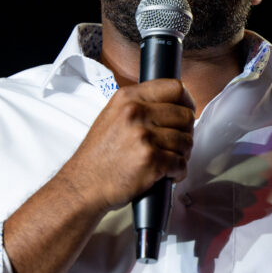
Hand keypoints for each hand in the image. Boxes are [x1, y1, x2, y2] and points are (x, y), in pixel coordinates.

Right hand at [58, 78, 195, 211]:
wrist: (83, 184)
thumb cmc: (99, 155)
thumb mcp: (113, 115)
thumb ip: (141, 105)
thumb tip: (174, 104)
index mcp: (128, 98)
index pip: (174, 88)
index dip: (187, 101)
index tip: (188, 111)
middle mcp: (136, 113)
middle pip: (185, 115)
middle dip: (186, 132)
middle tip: (176, 144)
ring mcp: (144, 136)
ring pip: (186, 141)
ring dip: (182, 154)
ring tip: (168, 160)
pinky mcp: (151, 160)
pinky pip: (181, 163)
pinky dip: (178, 172)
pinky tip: (166, 174)